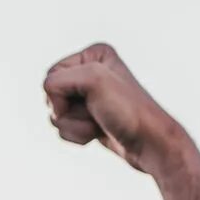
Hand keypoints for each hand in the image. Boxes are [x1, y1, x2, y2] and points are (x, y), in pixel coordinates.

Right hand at [43, 44, 180, 167]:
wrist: (150, 144)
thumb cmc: (128, 111)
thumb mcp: (93, 81)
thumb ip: (58, 81)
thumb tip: (51, 105)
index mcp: (94, 54)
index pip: (51, 75)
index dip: (62, 94)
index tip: (90, 100)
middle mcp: (91, 71)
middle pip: (50, 96)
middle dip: (68, 112)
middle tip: (96, 113)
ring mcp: (89, 96)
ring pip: (55, 115)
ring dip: (73, 126)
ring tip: (98, 124)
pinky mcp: (89, 117)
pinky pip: (64, 127)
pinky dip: (76, 135)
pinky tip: (97, 133)